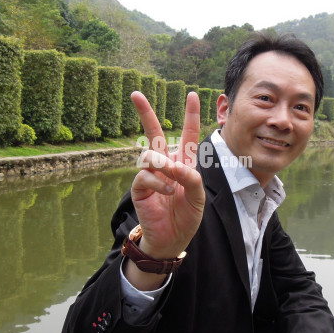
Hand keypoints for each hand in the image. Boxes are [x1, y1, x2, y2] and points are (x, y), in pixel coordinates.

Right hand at [126, 91, 204, 287]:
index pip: (187, 134)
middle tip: (135, 93)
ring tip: (173, 184)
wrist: (172, 238)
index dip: (191, 115)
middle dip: (145, 112)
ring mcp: (151, 174)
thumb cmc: (187, 216)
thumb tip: (172, 165)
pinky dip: (160, 182)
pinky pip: (146, 175)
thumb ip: (191, 176)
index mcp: (183, 162)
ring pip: (151, 155)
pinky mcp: (140, 187)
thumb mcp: (198, 196)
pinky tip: (168, 192)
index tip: (193, 95)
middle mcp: (165, 163)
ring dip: (164, 166)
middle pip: (154, 132)